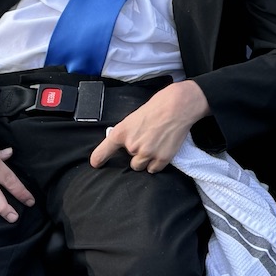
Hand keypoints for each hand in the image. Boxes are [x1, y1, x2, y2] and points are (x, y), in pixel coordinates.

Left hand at [91, 81, 208, 172]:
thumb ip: (127, 133)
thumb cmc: (157, 107)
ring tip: (156, 145)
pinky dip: (157, 163)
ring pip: (140, 166)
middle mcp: (132, 146)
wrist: (178, 106)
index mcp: (121, 133)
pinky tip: (162, 150)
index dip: (99, 159)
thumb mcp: (134, 118)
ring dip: (146, 160)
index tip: (96, 164)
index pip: (103, 152)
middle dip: (137, 155)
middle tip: (148, 141)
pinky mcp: (162, 158)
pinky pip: (154, 169)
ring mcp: (147, 153)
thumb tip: (125, 144)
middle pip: (129, 162)